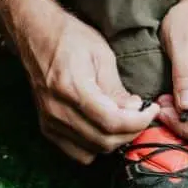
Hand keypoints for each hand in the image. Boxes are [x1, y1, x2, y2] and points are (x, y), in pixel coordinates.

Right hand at [11, 4, 158, 163]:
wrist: (35, 35)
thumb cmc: (69, 38)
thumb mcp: (101, 55)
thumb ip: (116, 88)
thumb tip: (133, 110)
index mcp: (70, 88)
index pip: (111, 122)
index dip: (138, 121)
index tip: (151, 110)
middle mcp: (56, 110)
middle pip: (103, 140)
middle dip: (131, 131)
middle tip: (142, 115)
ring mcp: (49, 121)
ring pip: (92, 150)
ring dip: (115, 140)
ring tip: (125, 120)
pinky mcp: (47, 128)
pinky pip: (77, 152)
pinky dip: (96, 146)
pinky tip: (104, 128)